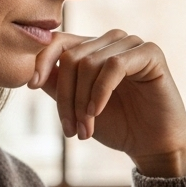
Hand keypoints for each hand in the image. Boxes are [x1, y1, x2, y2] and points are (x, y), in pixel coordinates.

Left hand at [29, 29, 185, 177]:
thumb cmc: (119, 126)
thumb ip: (58, 86)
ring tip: (86, 129)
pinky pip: (114, 66)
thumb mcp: (78, 106)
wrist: (153, 145)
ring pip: (90, 63)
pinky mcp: (150, 53)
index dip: (42, 61)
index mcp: (93, 49)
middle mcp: (111, 41)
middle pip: (72, 57)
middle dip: (67, 97)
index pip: (59, 41)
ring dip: (83, 101)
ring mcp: (132, 44)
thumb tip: (33, 72)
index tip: (31, 86)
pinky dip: (100, 92)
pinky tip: (98, 112)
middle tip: (71, 129)